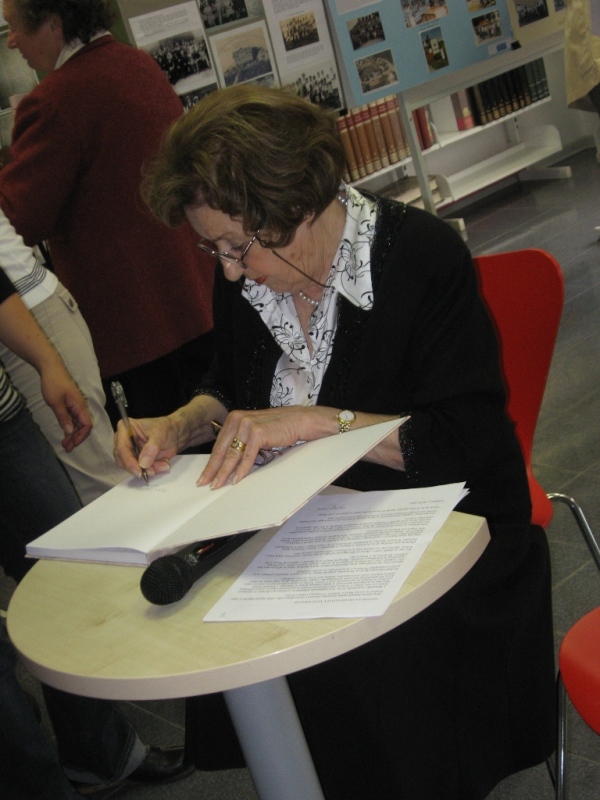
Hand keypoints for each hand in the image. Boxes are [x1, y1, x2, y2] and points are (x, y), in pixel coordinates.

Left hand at [40, 364, 91, 451]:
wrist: (51, 368)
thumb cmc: (53, 383)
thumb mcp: (55, 402)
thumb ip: (63, 417)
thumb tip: (69, 431)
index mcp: (79, 406)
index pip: (87, 425)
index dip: (81, 436)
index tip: (72, 444)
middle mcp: (81, 406)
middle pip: (83, 426)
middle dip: (76, 438)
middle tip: (66, 447)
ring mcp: (76, 405)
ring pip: (78, 422)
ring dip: (73, 433)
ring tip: (64, 442)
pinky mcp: (71, 403)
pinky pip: (74, 418)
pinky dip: (70, 426)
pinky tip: (65, 430)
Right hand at [113, 415, 178, 478]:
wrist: (175, 434)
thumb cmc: (166, 428)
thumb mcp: (160, 434)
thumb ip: (151, 448)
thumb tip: (143, 464)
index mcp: (125, 428)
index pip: (122, 447)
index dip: (129, 461)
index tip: (139, 471)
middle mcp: (124, 440)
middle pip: (123, 460)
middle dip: (139, 467)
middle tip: (153, 470)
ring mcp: (130, 451)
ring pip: (132, 467)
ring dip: (148, 469)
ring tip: (163, 464)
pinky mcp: (137, 460)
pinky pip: (141, 470)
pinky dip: (152, 469)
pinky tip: (163, 463)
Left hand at [200, 406, 336, 488]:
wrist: (299, 420)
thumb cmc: (278, 428)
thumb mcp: (255, 432)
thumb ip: (241, 442)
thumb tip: (227, 463)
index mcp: (234, 418)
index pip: (219, 444)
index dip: (211, 461)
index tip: (204, 475)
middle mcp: (237, 419)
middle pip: (222, 450)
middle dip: (213, 469)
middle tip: (204, 484)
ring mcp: (247, 425)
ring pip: (232, 454)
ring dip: (224, 472)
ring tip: (217, 485)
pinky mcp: (258, 433)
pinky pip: (247, 456)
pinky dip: (241, 470)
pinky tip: (236, 480)